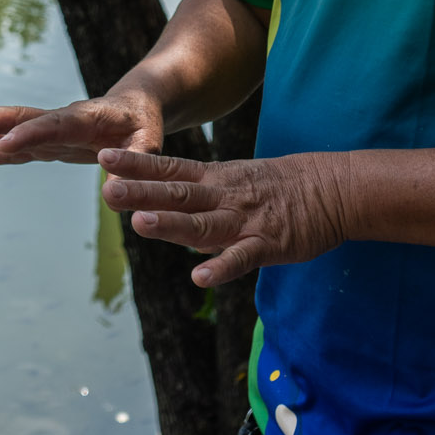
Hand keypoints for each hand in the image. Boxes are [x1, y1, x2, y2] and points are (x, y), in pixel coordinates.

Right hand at [0, 91, 162, 166]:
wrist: (136, 105)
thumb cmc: (145, 124)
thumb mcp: (150, 142)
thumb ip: (136, 162)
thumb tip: (114, 191)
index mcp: (87, 117)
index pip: (55, 125)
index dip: (31, 134)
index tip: (4, 144)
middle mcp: (62, 120)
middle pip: (19, 119)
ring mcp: (50, 131)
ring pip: (9, 128)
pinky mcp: (46, 142)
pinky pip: (15, 147)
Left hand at [97, 147, 356, 286]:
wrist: (331, 189)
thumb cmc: (275, 188)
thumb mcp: (231, 180)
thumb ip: (195, 195)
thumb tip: (153, 205)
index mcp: (214, 180)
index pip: (169, 169)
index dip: (136, 165)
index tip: (103, 157)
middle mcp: (223, 197)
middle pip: (178, 194)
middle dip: (142, 194)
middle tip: (107, 192)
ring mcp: (245, 220)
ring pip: (203, 224)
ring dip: (172, 225)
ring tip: (140, 225)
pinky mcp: (269, 244)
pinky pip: (242, 258)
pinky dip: (222, 267)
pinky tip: (200, 277)